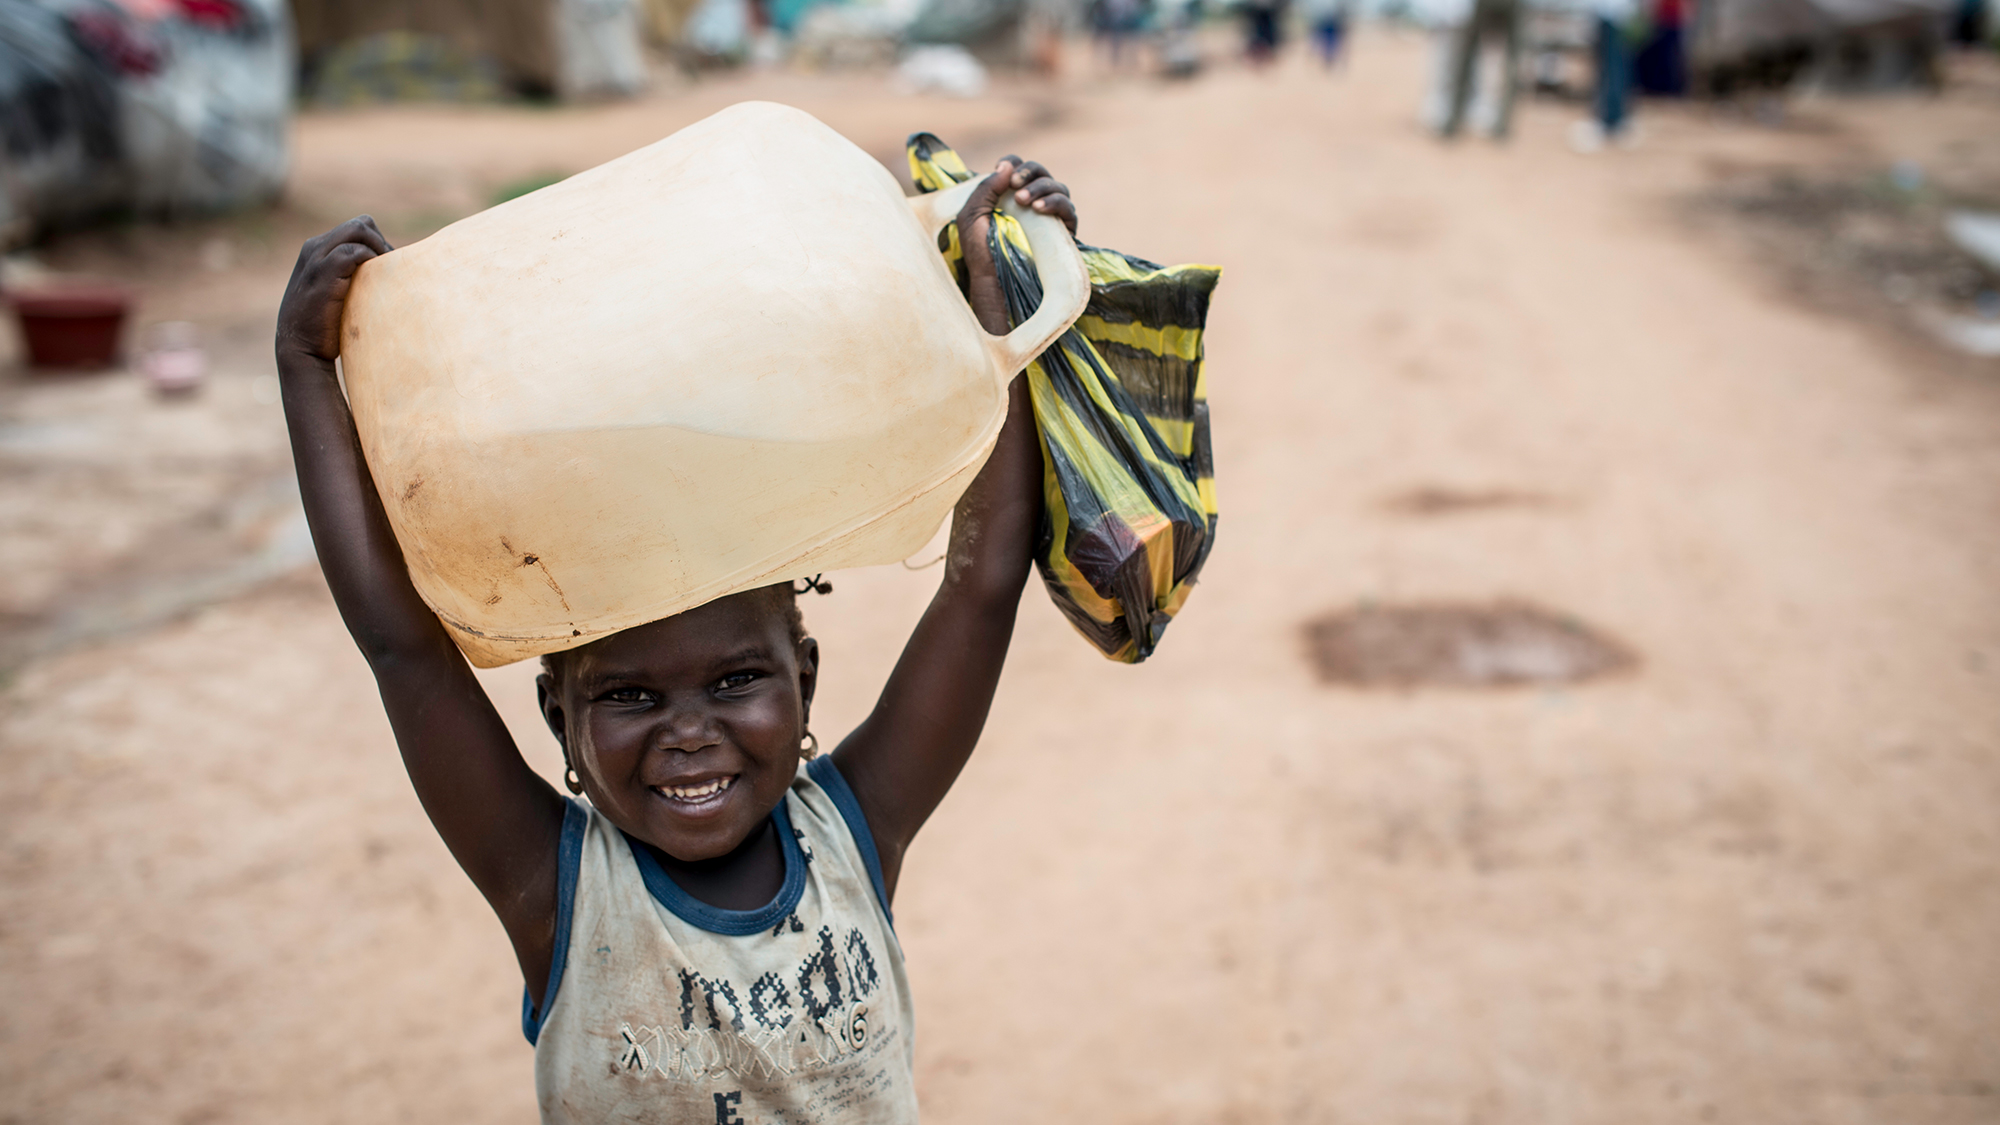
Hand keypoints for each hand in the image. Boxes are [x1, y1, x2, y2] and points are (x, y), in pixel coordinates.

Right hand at [276, 216, 391, 365]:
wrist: (300, 348)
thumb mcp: (334, 293)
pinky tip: (377, 279)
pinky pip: (353, 251)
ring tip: (387, 273)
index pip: (357, 228)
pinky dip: (371, 258)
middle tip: (391, 270)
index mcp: (317, 249)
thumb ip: (350, 278)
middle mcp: (315, 247)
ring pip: (358, 230)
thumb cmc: (323, 325)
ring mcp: (317, 258)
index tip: (387, 267)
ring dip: (380, 248)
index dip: (377, 242)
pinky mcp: (323, 272)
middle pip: (361, 224)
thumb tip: (386, 274)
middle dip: (381, 242)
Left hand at [955, 158, 1075, 335]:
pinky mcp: (1064, 230)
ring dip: (1041, 187)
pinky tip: (1038, 210)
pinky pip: (1068, 208)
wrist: (993, 279)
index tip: (1004, 173)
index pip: (1019, 167)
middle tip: (1015, 184)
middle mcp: (1033, 200)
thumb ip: (985, 188)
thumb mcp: (972, 215)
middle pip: (1041, 171)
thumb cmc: (980, 250)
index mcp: (1011, 193)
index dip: (1014, 163)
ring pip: (1057, 186)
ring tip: (1025, 201)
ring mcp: (1050, 214)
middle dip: (1029, 172)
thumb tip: (1005, 166)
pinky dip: (1055, 203)